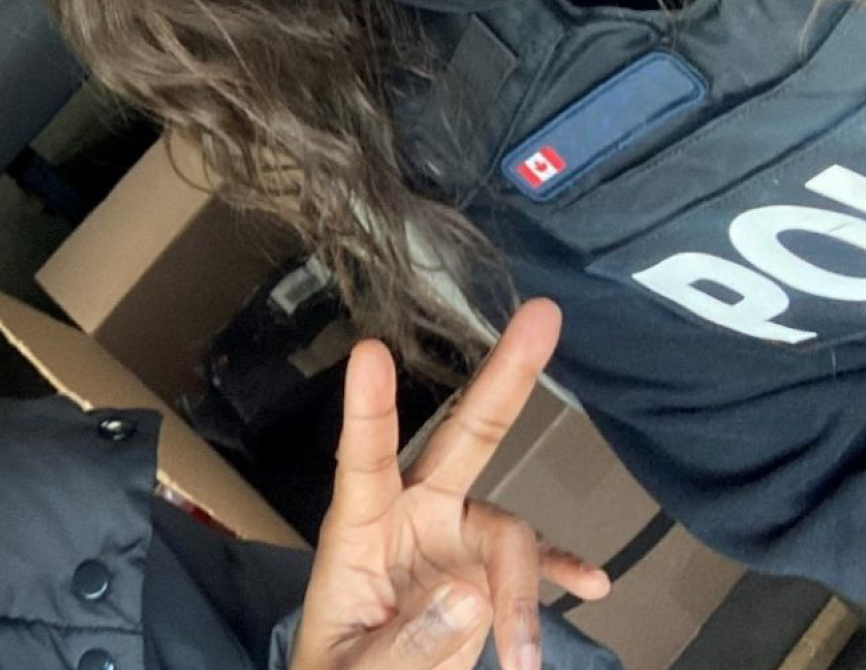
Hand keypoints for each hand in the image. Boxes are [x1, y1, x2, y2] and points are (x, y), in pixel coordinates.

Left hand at [291, 300, 610, 669]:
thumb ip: (402, 647)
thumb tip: (466, 596)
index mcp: (357, 531)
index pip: (362, 460)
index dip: (368, 408)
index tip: (370, 352)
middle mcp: (410, 521)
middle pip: (460, 440)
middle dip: (502, 380)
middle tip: (542, 317)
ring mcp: (452, 544)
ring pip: (507, 532)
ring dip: (523, 591)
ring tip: (523, 662)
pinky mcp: (485, 579)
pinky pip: (532, 565)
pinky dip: (562, 572)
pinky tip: (593, 584)